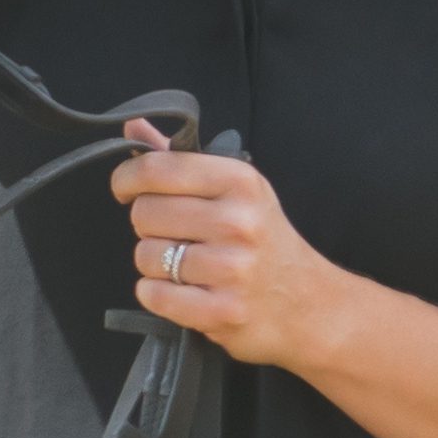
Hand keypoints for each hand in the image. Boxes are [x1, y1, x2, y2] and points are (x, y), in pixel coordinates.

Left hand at [112, 130, 353, 368]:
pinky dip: (159, 295)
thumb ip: (181, 159)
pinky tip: (184, 291)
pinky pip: (154, 295)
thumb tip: (132, 126)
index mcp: (240, 182)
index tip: (127, 190)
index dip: (127, 179)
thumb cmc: (265, 241)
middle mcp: (238, 222)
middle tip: (175, 235)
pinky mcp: (222, 311)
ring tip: (185, 266)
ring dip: (155, 264)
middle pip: (144, 213)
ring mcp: (232, 270)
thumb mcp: (237, 190)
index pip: (157, 169)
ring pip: (146, 256)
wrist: (311, 304)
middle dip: (148, 226)